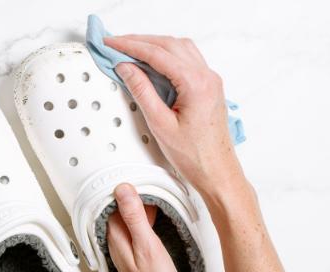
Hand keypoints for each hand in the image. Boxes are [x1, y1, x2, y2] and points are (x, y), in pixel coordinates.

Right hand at [104, 35, 247, 198]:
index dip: (131, 46)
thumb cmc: (194, 155)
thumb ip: (142, 91)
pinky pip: (187, 59)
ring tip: (130, 49)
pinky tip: (152, 62)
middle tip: (116, 43)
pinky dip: (166, 54)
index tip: (112, 43)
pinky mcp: (208, 86)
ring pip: (179, 48)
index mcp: (196, 84)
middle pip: (169, 44)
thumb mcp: (160, 124)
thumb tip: (126, 68)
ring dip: (154, 45)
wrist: (217, 171)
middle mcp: (207, 76)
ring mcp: (210, 80)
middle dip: (140, 41)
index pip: (158, 54)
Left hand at [107, 183, 180, 271]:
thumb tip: (123, 189)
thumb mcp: (147, 245)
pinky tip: (158, 213)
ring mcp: (125, 244)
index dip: (125, 184)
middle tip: (153, 178)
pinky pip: (137, 225)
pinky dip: (146, 216)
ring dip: (141, 203)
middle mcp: (116, 237)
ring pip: (129, 214)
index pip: (113, 198)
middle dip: (134, 190)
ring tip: (158, 190)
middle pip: (120, 205)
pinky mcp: (135, 250)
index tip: (141, 172)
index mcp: (116, 233)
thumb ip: (135, 217)